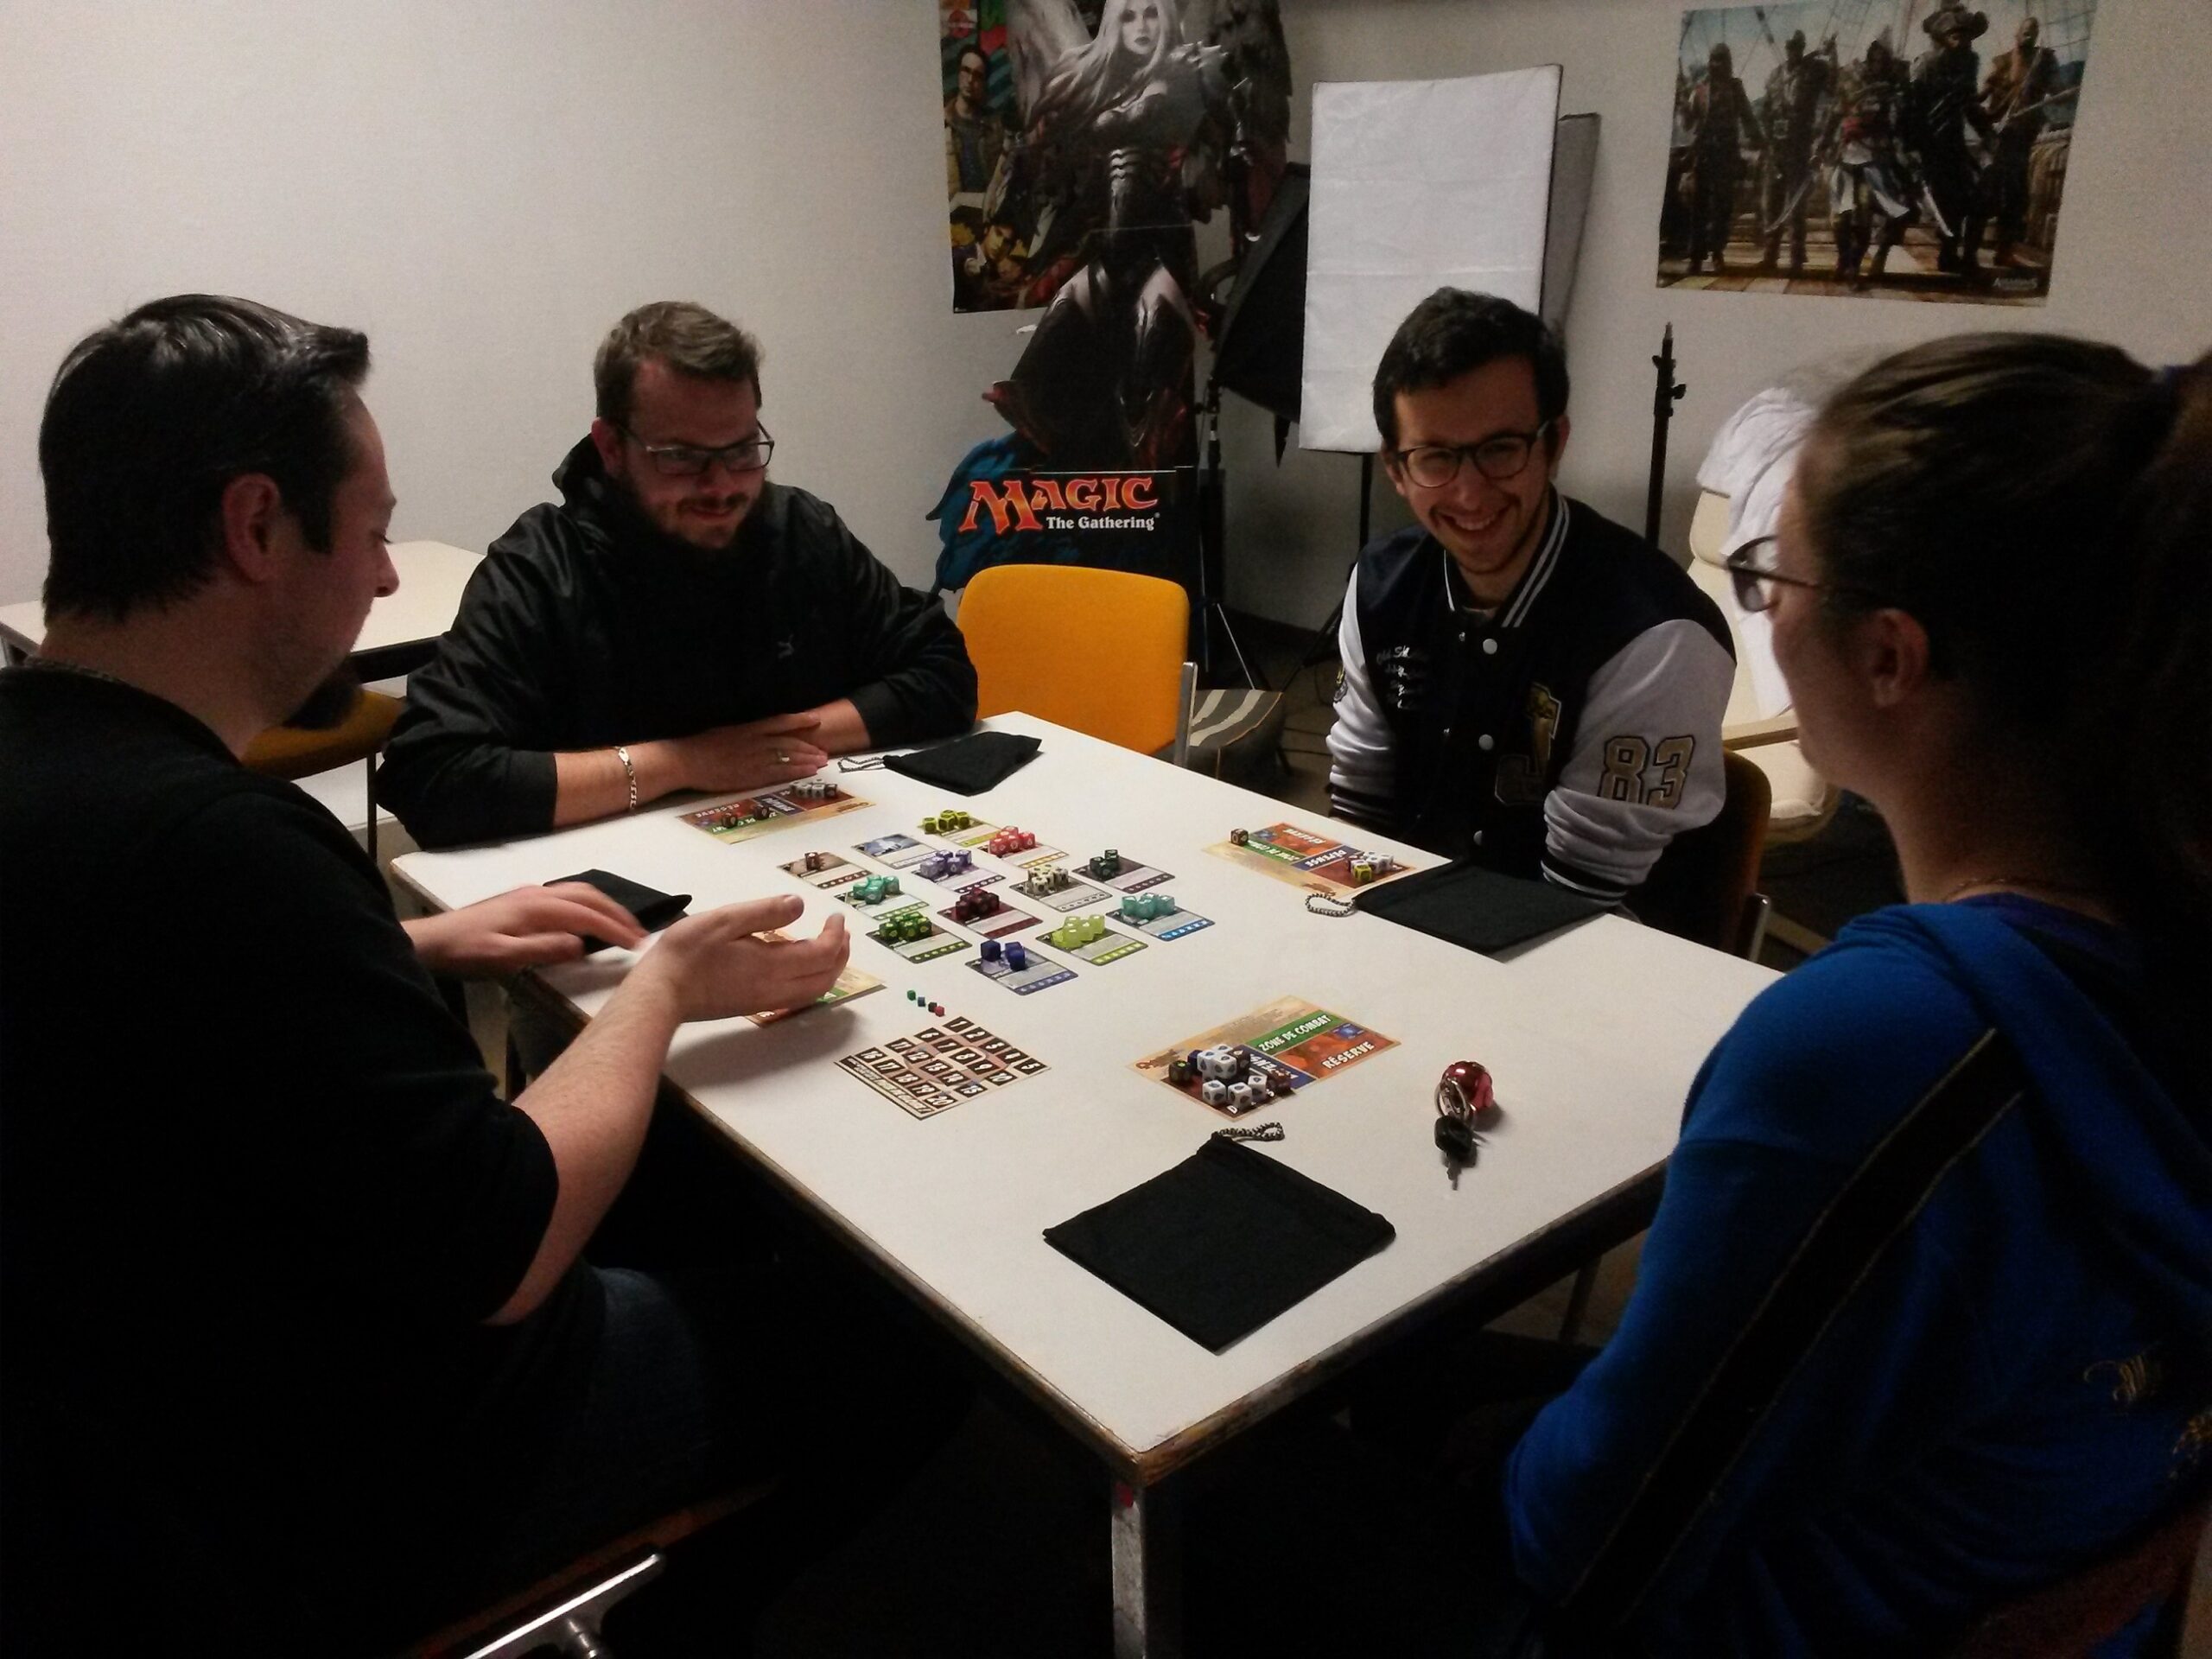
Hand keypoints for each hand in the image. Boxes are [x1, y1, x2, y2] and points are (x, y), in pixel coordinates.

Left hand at [408, 883, 645, 976]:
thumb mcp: (504, 957)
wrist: (432, 940)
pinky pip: (567, 895)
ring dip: (604, 906)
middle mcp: (538, 894)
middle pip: (588, 895)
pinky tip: (588, 919)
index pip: (587, 915)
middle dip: (617, 912)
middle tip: (640, 933)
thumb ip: (544, 949)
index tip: (638, 944)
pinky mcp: (522, 900)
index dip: (615, 928)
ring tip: (622, 924)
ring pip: (578, 892)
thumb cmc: (467, 952)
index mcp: (537, 907)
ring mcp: (530, 894)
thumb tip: (581, 944)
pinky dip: (588, 904)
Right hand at [633, 895, 850, 1022]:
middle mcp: (775, 988)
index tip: (836, 916)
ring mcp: (764, 1001)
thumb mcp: (726, 919)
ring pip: (812, 991)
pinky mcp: (752, 1006)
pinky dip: (810, 980)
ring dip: (828, 970)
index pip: (822, 954)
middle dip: (840, 955)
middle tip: (841, 932)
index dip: (836, 934)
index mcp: (773, 965)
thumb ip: (766, 912)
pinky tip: (797, 964)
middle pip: (825, 979)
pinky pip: (795, 996)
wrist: (661, 993)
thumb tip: (800, 905)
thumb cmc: (688, 953)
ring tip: (828, 947)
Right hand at [670, 713, 829, 795]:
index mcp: (747, 728)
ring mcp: (753, 760)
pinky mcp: (750, 776)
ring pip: (787, 758)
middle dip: (808, 746)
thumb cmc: (698, 744)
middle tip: (823, 750)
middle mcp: (754, 742)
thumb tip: (757, 729)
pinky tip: (808, 772)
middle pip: (788, 742)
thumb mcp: (724, 729)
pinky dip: (795, 772)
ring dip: (807, 759)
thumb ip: (744, 730)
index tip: (815, 719)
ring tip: (822, 761)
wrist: (684, 761)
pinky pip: (778, 774)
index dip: (799, 720)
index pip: (779, 722)